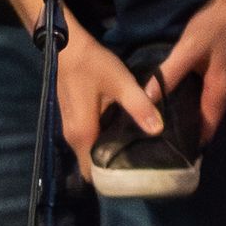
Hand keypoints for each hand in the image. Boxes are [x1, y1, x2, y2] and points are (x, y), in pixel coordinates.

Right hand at [55, 17, 161, 182]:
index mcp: (83, 135)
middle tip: (141, 163)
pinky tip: (120, 132)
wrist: (67, 45)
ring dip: (107, 154)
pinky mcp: (72, 118)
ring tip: (135, 149)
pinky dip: (101, 141)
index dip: (112, 180)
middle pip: (92, 165)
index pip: (93, 174)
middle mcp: (72, 138)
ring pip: (89, 152)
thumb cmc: (92, 65)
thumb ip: (139, 106)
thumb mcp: (121, 83)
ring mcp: (70, 128)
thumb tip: (158, 130)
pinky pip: (88, 140)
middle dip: (113, 168)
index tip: (135, 178)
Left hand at [152, 0, 225, 146]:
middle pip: (205, 126)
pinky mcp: (219, 79)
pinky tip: (172, 103)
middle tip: (154, 139)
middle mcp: (225, 97)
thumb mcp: (187, 49)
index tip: (164, 152)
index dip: (187, 144)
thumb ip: (168, 74)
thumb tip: (147, 99)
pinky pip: (204, 101)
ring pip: (204, 113)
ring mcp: (224, 88)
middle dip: (184, 134)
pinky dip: (190, 106)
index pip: (205, 132)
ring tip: (158, 125)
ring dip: (186, 120)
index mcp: (219, 94)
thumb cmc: (211, 28)